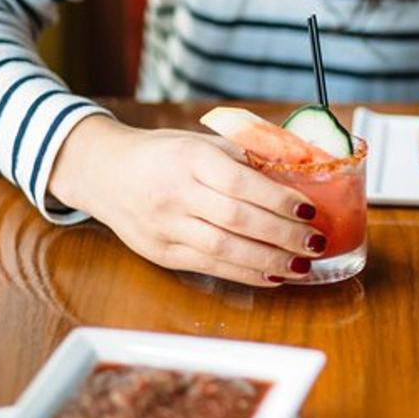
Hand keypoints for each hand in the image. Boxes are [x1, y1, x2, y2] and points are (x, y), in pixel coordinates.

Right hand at [48, 114, 325, 286]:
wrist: (103, 173)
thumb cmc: (162, 154)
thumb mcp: (200, 142)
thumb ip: (244, 156)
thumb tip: (299, 169)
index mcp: (189, 158)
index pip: (239, 182)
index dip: (277, 199)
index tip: (309, 209)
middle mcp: (175, 193)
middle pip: (236, 220)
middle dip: (282, 235)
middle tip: (316, 242)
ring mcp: (165, 226)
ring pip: (224, 250)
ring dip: (269, 261)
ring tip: (302, 265)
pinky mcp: (160, 253)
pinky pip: (209, 267)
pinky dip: (245, 273)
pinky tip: (273, 275)